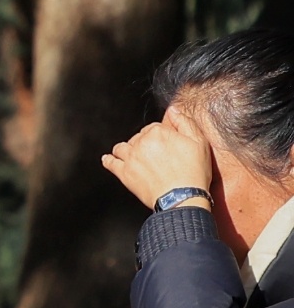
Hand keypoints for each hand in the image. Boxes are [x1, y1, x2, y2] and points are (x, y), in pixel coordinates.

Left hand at [105, 113, 219, 211]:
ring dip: (127, 150)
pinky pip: (110, 163)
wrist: (182, 197)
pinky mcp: (124, 173)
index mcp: (158, 132)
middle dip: (145, 143)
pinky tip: (109, 160)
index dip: (160, 136)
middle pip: (138, 137)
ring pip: (122, 147)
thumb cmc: (193, 172)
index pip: (154, 128)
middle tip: (156, 155)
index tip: (166, 145)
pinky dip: (109, 160)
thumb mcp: (199, 142)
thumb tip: (173, 111)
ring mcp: (130, 158)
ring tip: (134, 156)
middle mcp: (141, 142)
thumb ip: (185, 123)